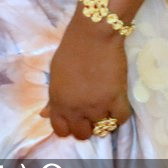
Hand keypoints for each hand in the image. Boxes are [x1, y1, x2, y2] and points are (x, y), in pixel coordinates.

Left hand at [42, 17, 131, 140]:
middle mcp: (76, 109)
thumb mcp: (55, 74)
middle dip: (87, 126)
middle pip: (82, 134)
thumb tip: (45, 114)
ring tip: (107, 107)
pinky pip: (121, 118)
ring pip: (102, 128)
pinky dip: (120, 116)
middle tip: (92, 114)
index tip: (76, 118)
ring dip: (104, 120)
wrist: (94, 34)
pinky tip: (118, 106)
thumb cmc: (71, 49)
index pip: (61, 131)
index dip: (69, 126)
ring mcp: (97, 106)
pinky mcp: (116, 98)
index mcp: (58, 103)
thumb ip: (53, 98)